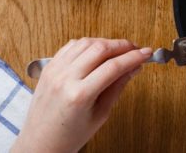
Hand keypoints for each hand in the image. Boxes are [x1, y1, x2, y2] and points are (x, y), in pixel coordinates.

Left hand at [12, 38, 152, 152]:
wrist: (39, 144)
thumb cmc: (68, 136)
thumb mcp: (100, 115)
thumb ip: (117, 87)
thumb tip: (134, 68)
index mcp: (79, 95)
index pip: (113, 66)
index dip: (134, 57)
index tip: (146, 53)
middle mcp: (65, 79)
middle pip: (100, 48)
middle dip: (123, 45)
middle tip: (135, 50)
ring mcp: (54, 71)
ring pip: (86, 42)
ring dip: (106, 42)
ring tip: (118, 50)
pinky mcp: (49, 67)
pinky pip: (71, 45)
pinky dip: (87, 44)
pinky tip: (97, 51)